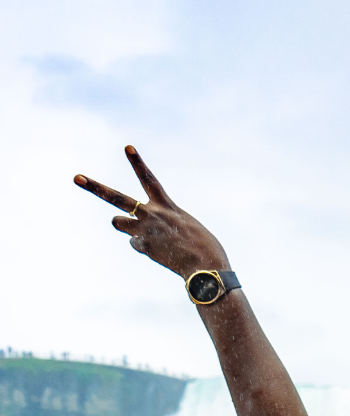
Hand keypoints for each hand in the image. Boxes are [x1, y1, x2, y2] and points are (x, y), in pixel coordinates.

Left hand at [75, 146, 229, 278]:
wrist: (207, 267)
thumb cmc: (205, 247)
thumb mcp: (187, 225)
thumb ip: (165, 221)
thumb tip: (143, 231)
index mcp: (167, 206)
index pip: (149, 179)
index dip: (138, 163)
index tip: (127, 148)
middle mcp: (152, 214)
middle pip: (116, 198)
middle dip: (95, 187)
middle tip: (76, 177)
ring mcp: (144, 230)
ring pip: (117, 221)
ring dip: (125, 225)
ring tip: (141, 232)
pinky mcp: (143, 247)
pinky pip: (135, 244)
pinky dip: (145, 248)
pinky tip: (162, 253)